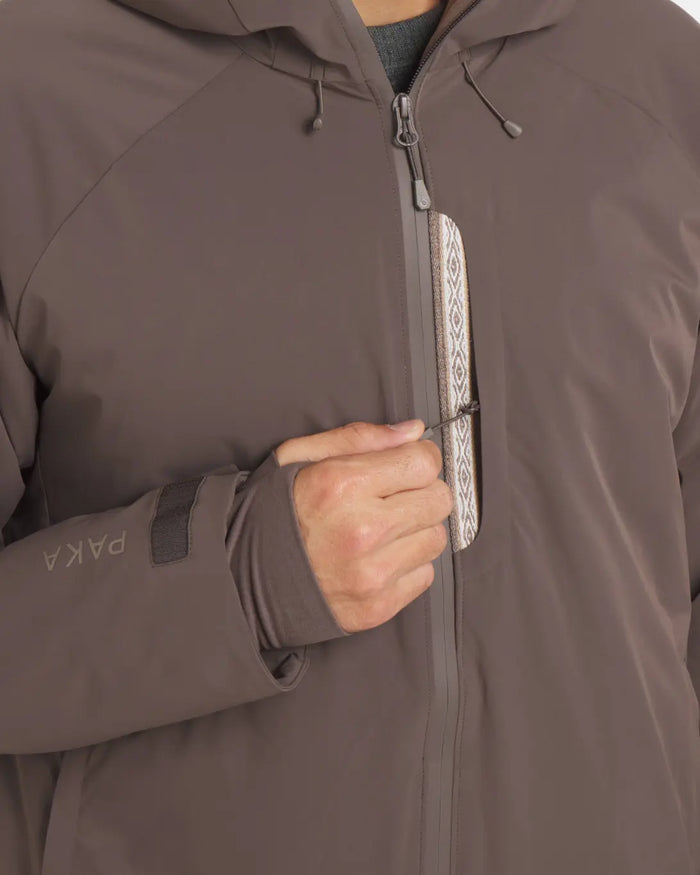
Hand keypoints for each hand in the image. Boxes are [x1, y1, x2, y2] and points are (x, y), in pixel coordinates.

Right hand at [274, 420, 453, 633]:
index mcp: (342, 486)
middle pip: (439, 499)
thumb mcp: (298, 457)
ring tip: (383, 530)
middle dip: (421, 492)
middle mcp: (361, 531)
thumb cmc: (271, 514)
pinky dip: (407, 565)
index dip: (418, 458)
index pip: (424, 463)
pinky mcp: (377, 607)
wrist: (241, 579)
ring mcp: (371, 574)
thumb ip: (359, 438)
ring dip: (416, 530)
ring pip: (436, 538)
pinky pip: (425, 575)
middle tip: (393, 497)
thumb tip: (413, 431)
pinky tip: (378, 557)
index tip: (406, 463)